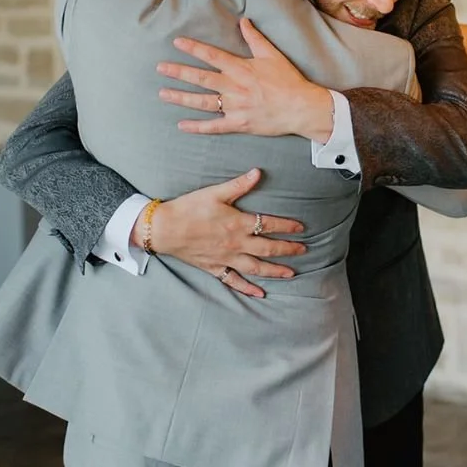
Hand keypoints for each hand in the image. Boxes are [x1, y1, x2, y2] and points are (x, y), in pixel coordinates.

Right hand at [152, 169, 306, 297]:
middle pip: (268, 249)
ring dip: (275, 271)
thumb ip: (239, 185)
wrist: (162, 228)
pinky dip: (247, 288)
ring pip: (256, 267)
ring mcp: (226, 258)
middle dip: (288, 250)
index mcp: (238, 224)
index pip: (269, 225)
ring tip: (291, 273)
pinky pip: (234, 281)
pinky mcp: (214, 267)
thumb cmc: (188, 209)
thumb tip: (258, 172)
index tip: (301, 228)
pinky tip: (260, 293)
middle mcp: (236, 243)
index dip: (287, 226)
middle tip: (304, 250)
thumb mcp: (215, 193)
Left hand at [158, 18, 334, 139]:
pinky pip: (214, 126)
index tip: (177, 43)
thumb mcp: (273, 55)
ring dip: (181, 97)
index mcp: (241, 69)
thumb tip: (243, 21)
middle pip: (201, 78)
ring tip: (163, 93)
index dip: (193, 48)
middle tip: (160, 68)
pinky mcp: (239, 123)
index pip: (212, 56)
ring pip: (202, 102)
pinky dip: (197, 127)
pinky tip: (182, 125)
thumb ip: (255, 38)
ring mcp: (235, 107)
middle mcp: (234, 88)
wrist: (301, 107)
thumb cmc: (289, 81)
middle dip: (178, 72)